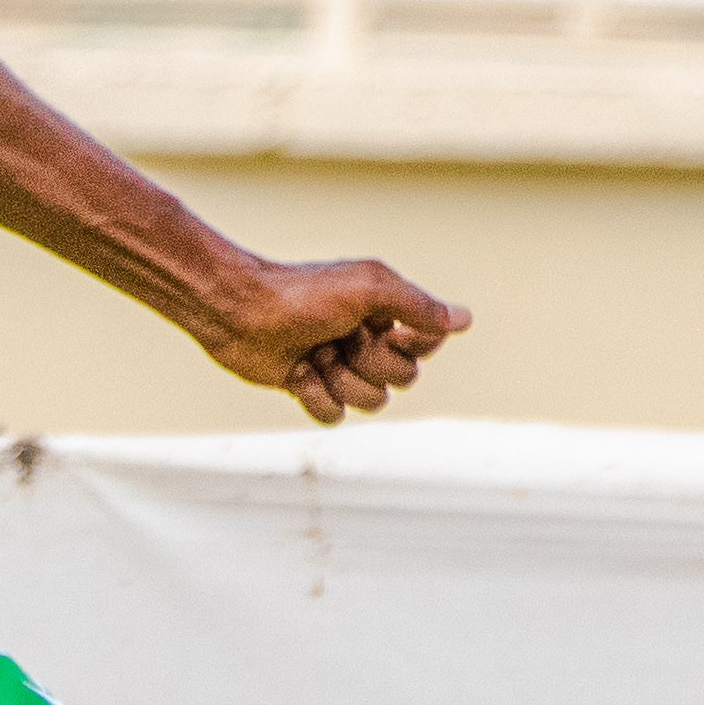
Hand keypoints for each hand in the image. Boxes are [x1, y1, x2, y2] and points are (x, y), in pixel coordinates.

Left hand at [201, 256, 469, 422]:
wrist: (238, 312)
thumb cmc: (301, 293)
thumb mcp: (367, 288)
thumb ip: (418, 306)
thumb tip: (465, 319)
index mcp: (385, 313)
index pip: (428, 344)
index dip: (411, 343)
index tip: (384, 327)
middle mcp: (367, 339)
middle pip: (403, 377)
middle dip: (370, 362)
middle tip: (339, 338)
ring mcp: (340, 365)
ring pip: (372, 402)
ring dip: (342, 381)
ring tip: (315, 355)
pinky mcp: (312, 387)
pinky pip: (335, 415)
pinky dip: (316, 396)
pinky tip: (297, 372)